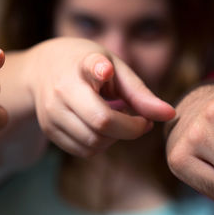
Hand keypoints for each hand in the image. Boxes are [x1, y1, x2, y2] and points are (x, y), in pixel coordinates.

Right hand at [25, 38, 175, 156]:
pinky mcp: (48, 131)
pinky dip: (100, 144)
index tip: (105, 70)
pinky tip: (102, 127)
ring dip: (115, 138)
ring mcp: (50, 113)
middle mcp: (61, 90)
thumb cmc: (87, 65)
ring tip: (118, 119)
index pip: (89, 67)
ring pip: (93, 143)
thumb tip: (170, 115)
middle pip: (101, 122)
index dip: (98, 69)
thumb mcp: (115, 68)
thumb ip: (140, 93)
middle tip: (141, 121)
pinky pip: (83, 150)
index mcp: (80, 64)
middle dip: (130, 129)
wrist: (42, 69)